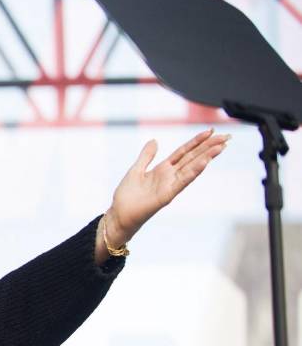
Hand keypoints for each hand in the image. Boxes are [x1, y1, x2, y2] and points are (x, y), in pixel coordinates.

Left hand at [104, 128, 229, 247]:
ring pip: (192, 168)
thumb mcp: (136, 170)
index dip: (196, 141)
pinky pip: (183, 181)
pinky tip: (205, 162)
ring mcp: (170, 185)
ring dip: (207, 157)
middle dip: (209, 147)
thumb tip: (154, 140)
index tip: (210, 131)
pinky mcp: (167, 195)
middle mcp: (170, 176)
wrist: (119, 214)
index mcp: (163, 169)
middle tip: (226, 136)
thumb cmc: (126, 196)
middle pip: (193, 157)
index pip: (184, 152)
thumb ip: (146, 156)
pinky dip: (194, 171)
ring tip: (221, 146)